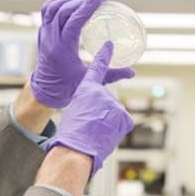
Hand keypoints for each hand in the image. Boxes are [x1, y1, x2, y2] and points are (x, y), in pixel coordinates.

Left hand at [30, 0, 134, 107]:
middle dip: (80, 1)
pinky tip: (71, 1)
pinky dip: (58, 2)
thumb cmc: (65, 87)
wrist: (44, 91)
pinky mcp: (42, 33)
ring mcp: (44, 35)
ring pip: (52, 8)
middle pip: (62, 11)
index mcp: (62, 50)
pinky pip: (47, 11)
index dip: (86, 7)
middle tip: (97, 0)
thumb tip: (131, 72)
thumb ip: (110, 76)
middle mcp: (51, 40)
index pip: (73, 22)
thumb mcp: (88, 82)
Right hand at [45, 41, 133, 176]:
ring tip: (95, 133)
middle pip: (107, 103)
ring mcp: (115, 105)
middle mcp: (102, 94)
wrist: (75, 150)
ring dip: (108, 125)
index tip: (109, 45)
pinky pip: (122, 124)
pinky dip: (116, 131)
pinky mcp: (125, 117)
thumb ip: (87, 107)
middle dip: (102, 115)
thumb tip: (99, 115)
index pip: (96, 70)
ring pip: (115, 115)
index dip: (103, 57)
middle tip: (90, 127)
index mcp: (85, 91)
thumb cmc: (70, 136)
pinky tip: (105, 136)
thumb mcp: (74, 114)